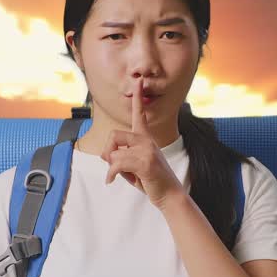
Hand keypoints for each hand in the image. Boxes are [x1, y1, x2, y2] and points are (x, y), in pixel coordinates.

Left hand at [100, 79, 185, 208]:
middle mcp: (147, 140)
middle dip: (107, 152)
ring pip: (114, 152)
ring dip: (112, 167)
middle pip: (113, 135)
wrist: (170, 195)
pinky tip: (112, 181)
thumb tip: (106, 154)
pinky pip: (117, 163)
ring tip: (124, 175)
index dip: (138, 97)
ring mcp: (147, 150)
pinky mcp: (145, 162)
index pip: (140, 114)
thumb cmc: (151, 181)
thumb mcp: (134, 165)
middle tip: (112, 165)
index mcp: (146, 138)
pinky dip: (111, 174)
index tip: (139, 81)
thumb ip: (122, 155)